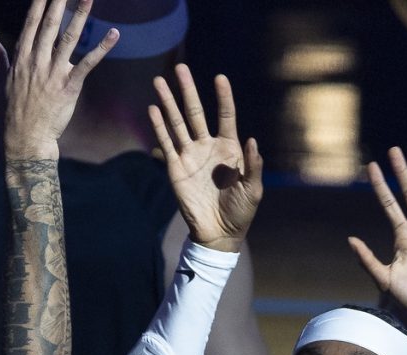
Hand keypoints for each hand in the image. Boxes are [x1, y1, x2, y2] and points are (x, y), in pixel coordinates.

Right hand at [0, 0, 118, 159]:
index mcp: (20, 58)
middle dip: (58, 2)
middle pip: (50, 24)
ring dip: (81, 15)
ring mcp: (53, 73)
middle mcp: (36, 61)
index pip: (31, 23)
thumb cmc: (10, 112)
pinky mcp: (69, 87)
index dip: (38, 4)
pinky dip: (102, 48)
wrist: (24, 140)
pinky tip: (114, 33)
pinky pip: (88, 63)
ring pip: (69, 38)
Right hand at [149, 65, 262, 253]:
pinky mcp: (175, 168)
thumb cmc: (241, 211)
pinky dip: (159, 127)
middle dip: (187, 91)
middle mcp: (208, 147)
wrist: (220, 232)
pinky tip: (153, 109)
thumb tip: (252, 140)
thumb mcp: (253, 189)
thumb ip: (253, 165)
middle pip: (195, 113)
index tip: (220, 78)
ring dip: (167, 103)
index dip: (223, 98)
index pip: (226, 116)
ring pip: (177, 123)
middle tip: (180, 68)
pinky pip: (166, 144)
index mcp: (229, 148)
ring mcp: (190, 156)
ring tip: (159, 82)